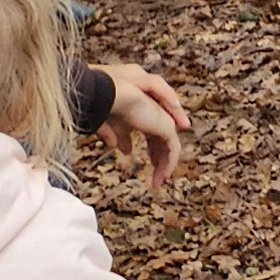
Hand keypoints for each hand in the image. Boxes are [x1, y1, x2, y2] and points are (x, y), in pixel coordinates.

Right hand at [92, 62, 187, 187]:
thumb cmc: (106, 107)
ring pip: (170, 149)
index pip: (155, 137)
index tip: (149, 166)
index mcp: (146, 115)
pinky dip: (169, 164)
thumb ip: (121, 139)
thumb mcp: (114, 128)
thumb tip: (126, 151)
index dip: (153, 153)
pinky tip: (163, 176)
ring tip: (157, 183)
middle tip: (155, 180)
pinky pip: (173, 150)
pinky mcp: (167, 127)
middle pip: (163, 144)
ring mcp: (164, 120)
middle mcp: (157, 116)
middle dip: (160, 162)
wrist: (108, 97)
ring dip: (164, 167)